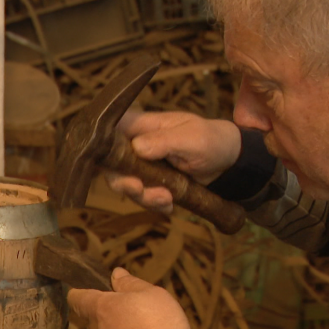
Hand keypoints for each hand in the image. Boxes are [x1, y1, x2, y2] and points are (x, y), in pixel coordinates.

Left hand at [67, 267, 197, 328]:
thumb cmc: (161, 326)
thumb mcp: (152, 294)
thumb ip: (131, 284)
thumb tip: (116, 274)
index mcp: (102, 309)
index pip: (77, 298)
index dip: (79, 294)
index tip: (83, 293)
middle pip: (95, 323)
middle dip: (108, 321)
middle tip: (132, 320)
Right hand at [106, 111, 241, 213]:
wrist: (227, 163)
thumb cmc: (211, 140)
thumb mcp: (192, 138)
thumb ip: (165, 141)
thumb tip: (137, 147)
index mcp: (141, 124)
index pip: (109, 130)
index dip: (102, 148)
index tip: (114, 166)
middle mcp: (135, 144)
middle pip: (110, 164)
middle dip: (123, 182)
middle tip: (140, 189)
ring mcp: (141, 166)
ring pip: (125, 184)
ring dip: (144, 196)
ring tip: (167, 199)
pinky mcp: (149, 183)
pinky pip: (142, 197)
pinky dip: (155, 204)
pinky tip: (171, 204)